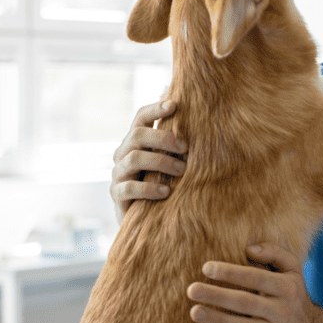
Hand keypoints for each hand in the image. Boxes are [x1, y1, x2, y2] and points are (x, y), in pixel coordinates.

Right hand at [110, 100, 187, 223]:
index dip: (156, 109)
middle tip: (185, 147)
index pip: (141, 117)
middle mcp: (123, 153)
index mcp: (135, 141)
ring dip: (160, 162)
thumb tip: (205, 128)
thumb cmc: (162, 182)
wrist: (146, 217)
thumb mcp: (169, 162)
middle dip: (163, 138)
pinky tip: (166, 192)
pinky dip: (149, 188)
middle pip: (137, 135)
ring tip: (181, 171)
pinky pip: (129, 187)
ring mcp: (118, 173)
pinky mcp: (117, 194)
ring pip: (134, 159)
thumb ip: (177, 146)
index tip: (175, 104)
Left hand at [186, 243, 320, 322]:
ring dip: (217, 320)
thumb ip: (275, 252)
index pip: (256, 277)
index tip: (206, 268)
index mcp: (286, 287)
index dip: (231, 272)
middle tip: (192, 289)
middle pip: (245, 302)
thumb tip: (250, 248)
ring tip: (194, 312)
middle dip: (217, 296)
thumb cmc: (292, 292)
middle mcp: (281, 310)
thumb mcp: (293, 269)